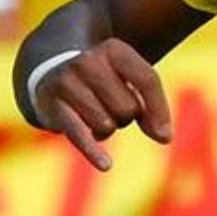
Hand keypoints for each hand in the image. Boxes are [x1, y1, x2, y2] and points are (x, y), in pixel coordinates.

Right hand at [34, 38, 173, 170]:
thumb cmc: (102, 83)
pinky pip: (78, 133)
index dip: (159, 109)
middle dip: (125, 117)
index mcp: (115, 50)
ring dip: (106, 130)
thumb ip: (151, 108)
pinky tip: (106, 165)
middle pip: (127, 107)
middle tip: (110, 108)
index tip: (165, 136)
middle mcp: (89, 60)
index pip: (147, 79)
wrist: (52, 73)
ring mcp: (68, 80)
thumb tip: (164, 137)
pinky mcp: (52, 104)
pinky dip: (93, 151)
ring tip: (94, 116)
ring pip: (106, 124)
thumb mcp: (129, 84)